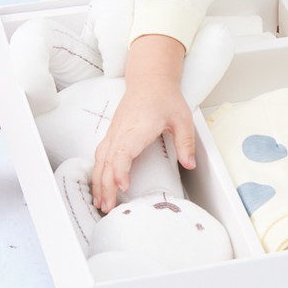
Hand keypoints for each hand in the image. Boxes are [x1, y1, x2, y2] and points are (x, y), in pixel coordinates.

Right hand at [91, 34, 190, 212]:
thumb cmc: (164, 98)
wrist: (150, 80)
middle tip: (108, 208)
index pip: (123, 151)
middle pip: (107, 161)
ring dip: (98, 182)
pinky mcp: (112, 135)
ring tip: (100, 203)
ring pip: (100, 160)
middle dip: (105, 186)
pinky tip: (99, 186)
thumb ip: (186, 142)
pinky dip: (97, 172)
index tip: (122, 186)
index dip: (120, 170)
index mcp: (138, 127)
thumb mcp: (182, 118)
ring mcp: (114, 133)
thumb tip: (189, 164)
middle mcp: (121, 131)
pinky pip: (100, 156)